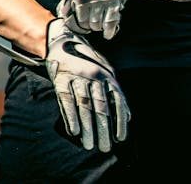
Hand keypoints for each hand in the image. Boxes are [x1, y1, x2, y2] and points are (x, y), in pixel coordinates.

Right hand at [45, 17, 129, 152]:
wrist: (63, 41)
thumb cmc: (88, 62)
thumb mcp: (106, 71)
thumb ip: (115, 93)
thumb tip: (128, 117)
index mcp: (107, 74)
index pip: (117, 99)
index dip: (119, 120)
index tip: (120, 138)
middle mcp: (94, 75)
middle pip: (100, 106)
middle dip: (103, 129)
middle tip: (105, 148)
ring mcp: (77, 77)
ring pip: (84, 106)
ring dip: (88, 127)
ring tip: (89, 145)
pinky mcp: (61, 79)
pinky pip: (67, 100)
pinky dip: (71, 117)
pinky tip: (74, 132)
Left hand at [57, 0, 134, 39]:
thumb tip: (61, 15)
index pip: (69, 19)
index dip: (75, 25)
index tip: (81, 26)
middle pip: (83, 24)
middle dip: (88, 26)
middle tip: (92, 22)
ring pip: (96, 26)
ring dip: (98, 27)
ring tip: (100, 22)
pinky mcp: (113, 2)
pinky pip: (109, 25)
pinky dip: (108, 32)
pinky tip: (108, 32)